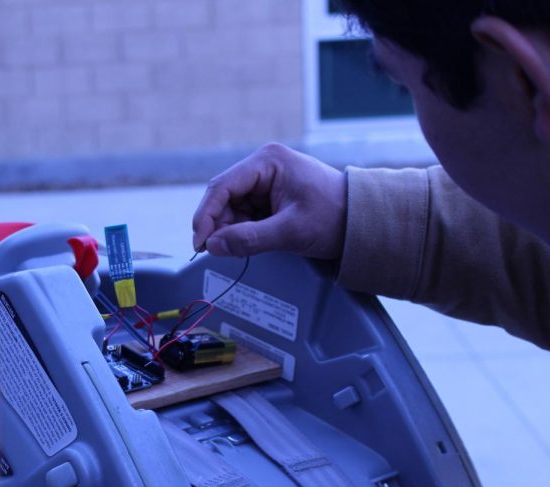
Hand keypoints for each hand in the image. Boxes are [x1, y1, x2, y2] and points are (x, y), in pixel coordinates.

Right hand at [192, 143, 348, 259]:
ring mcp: (265, 181)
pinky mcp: (269, 196)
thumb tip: (213, 247)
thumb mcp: (291, 231)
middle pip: (223, 197)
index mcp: (267, 161)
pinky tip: (249, 241)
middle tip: (217, 250)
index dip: (206, 216)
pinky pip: (244, 213)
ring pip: (231, 208)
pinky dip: (242, 230)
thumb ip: (249, 239)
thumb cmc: (334, 217)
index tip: (200, 242)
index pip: (222, 187)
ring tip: (241, 247)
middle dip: (218, 225)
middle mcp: (262, 166)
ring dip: (230, 229)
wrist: (362, 221)